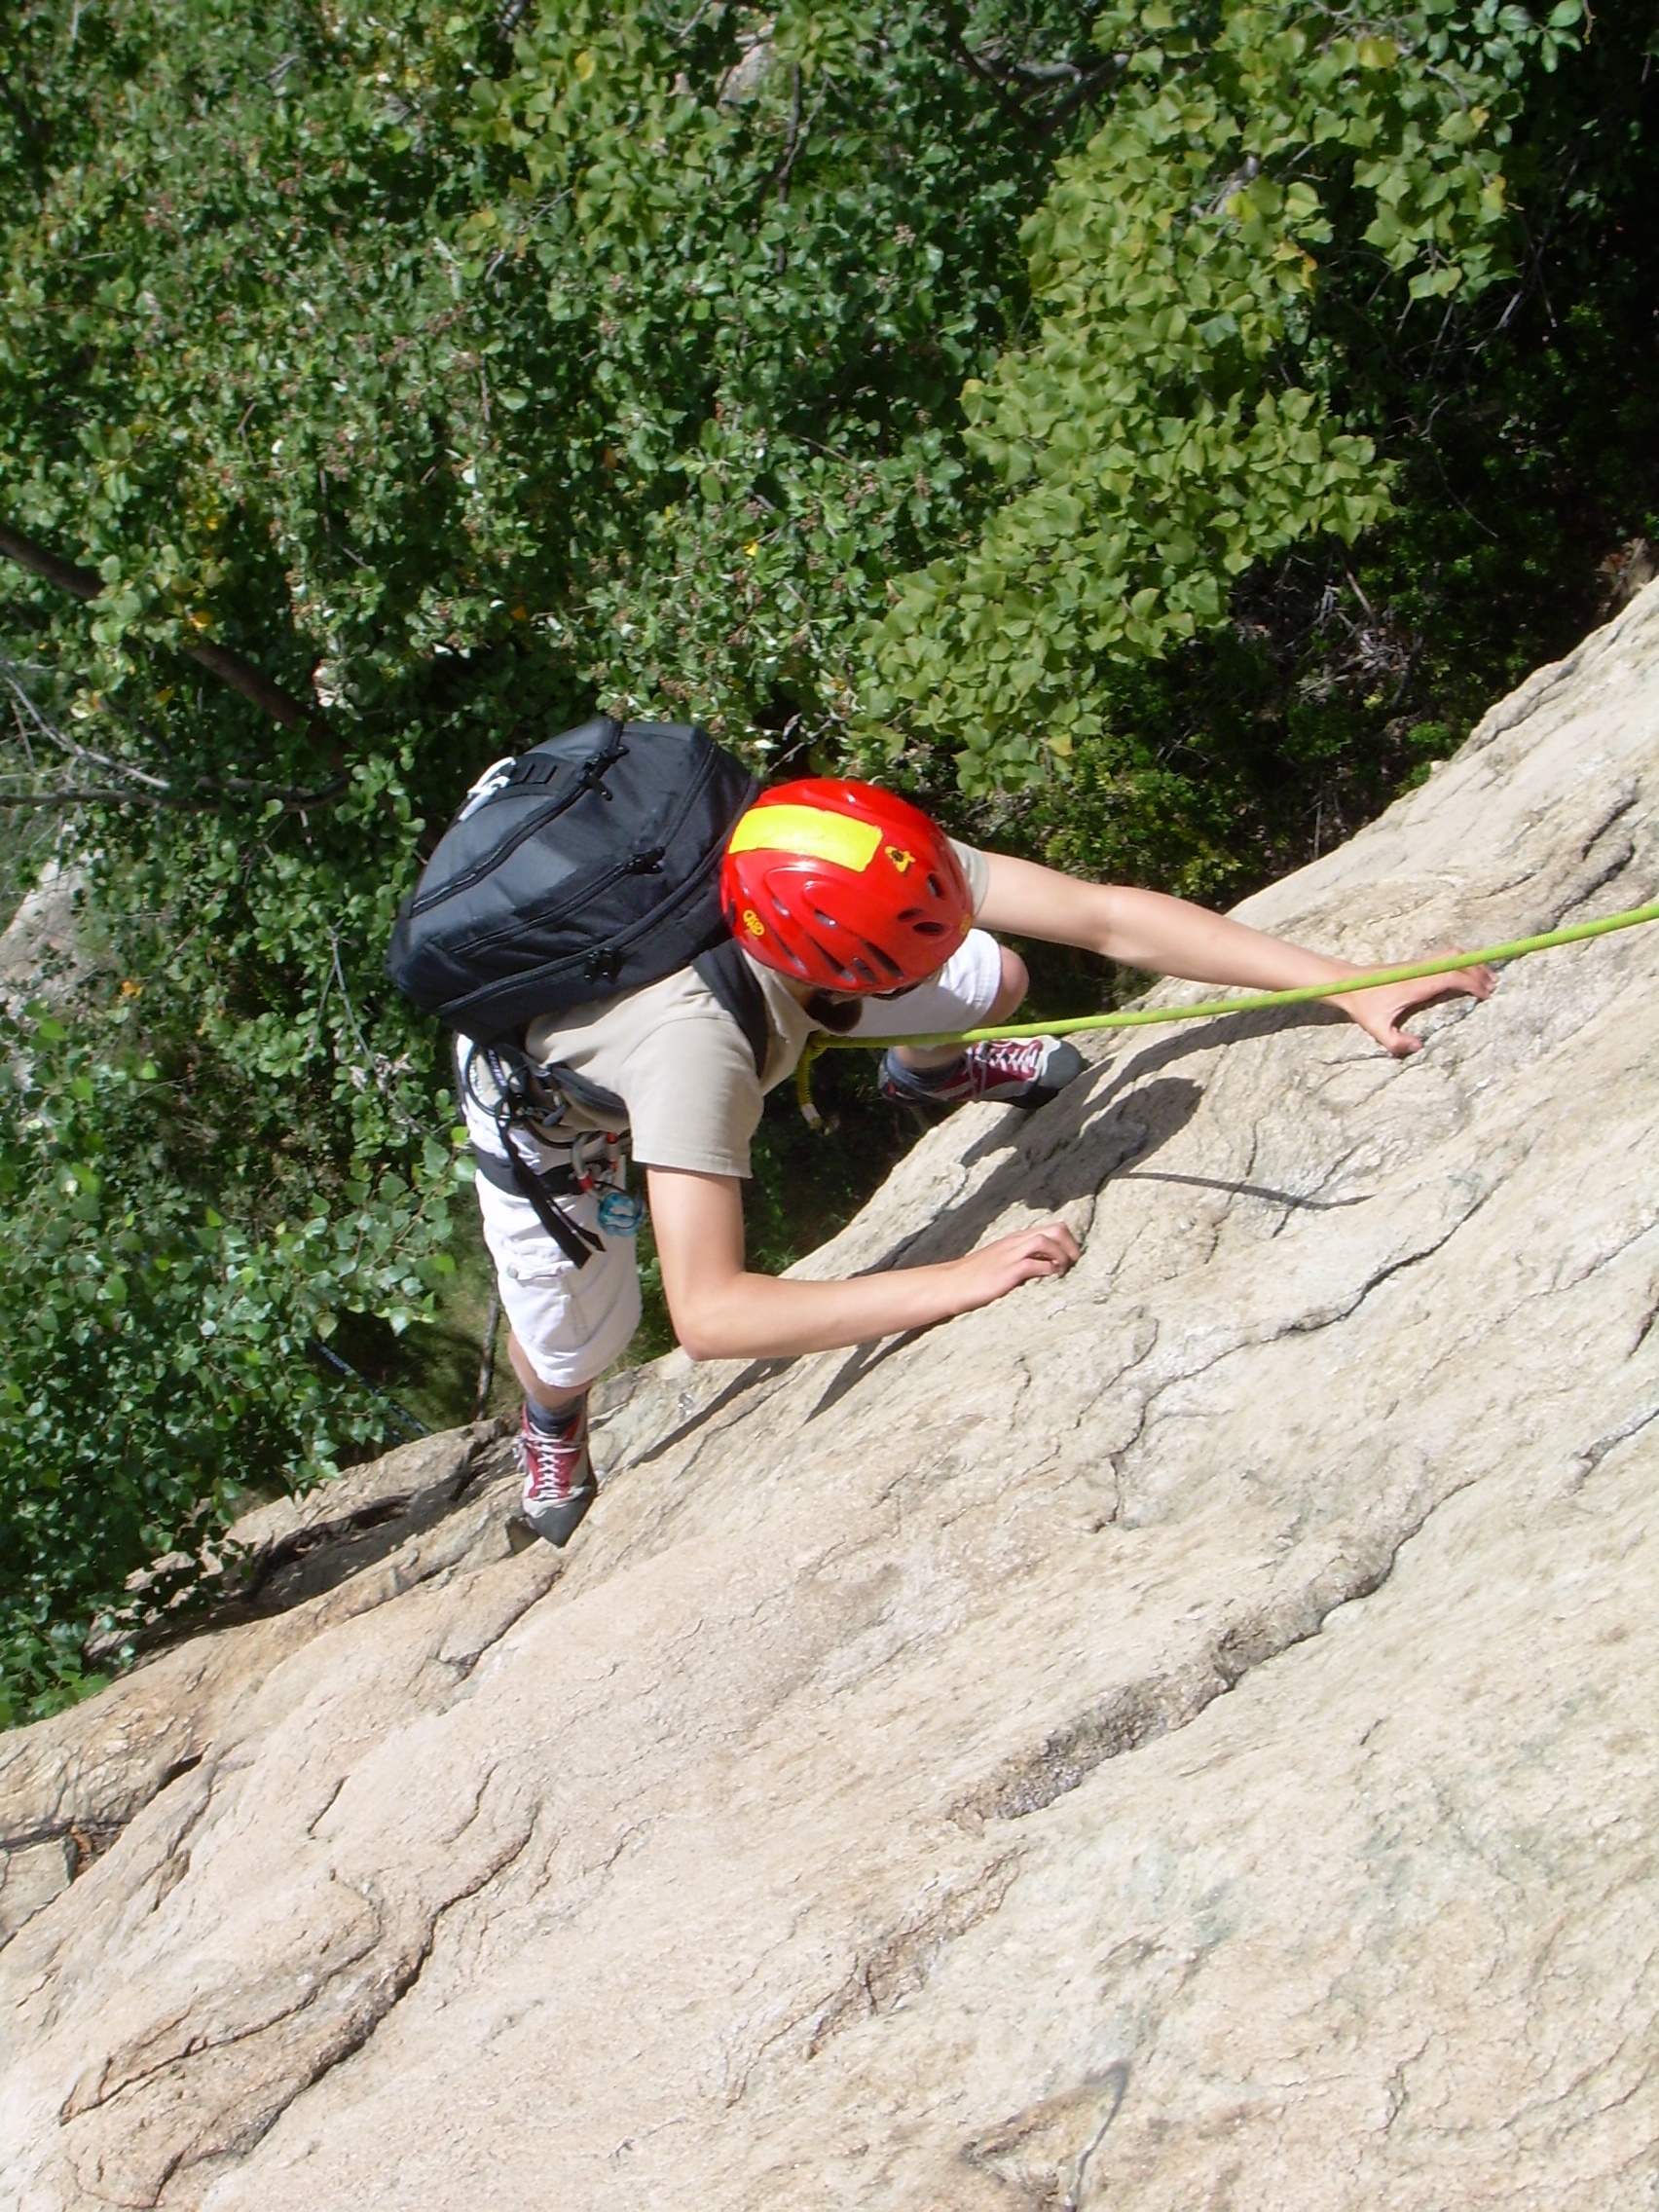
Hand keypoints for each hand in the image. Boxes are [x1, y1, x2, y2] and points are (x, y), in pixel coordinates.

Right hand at [944, 1220, 1080, 1312]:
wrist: (950, 1284)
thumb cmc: (974, 1276)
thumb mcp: (999, 1260)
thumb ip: (1019, 1259)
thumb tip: (1041, 1267)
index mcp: (1016, 1239)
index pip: (1052, 1228)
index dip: (1068, 1241)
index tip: (1071, 1258)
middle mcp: (1015, 1242)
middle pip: (1055, 1229)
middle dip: (1071, 1245)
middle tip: (1073, 1264)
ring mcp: (1010, 1255)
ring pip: (1046, 1240)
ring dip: (1062, 1256)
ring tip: (1062, 1271)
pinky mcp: (1007, 1271)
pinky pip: (1034, 1263)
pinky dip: (1047, 1269)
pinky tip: (1049, 1278)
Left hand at [1332, 953, 1495, 1057]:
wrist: (1348, 983)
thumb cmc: (1363, 1005)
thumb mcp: (1376, 1029)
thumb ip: (1396, 1042)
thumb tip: (1419, 1046)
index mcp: (1416, 983)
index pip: (1452, 975)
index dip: (1472, 982)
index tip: (1486, 994)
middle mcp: (1420, 969)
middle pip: (1457, 959)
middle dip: (1478, 970)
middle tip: (1493, 986)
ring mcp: (1418, 964)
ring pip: (1451, 955)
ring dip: (1470, 964)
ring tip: (1486, 979)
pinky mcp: (1415, 964)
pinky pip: (1443, 959)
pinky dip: (1459, 963)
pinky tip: (1465, 976)